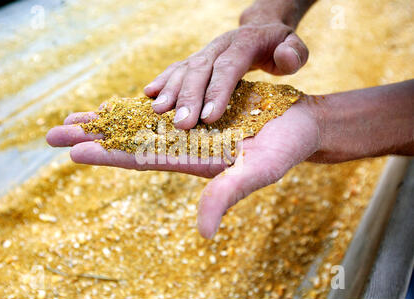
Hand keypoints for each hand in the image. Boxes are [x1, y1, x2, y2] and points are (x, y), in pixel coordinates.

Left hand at [46, 97, 319, 238]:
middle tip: (52, 132)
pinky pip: (159, 108)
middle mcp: (183, 146)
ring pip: (138, 124)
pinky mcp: (197, 110)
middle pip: (129, 142)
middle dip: (93, 137)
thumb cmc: (284, 149)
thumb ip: (228, 195)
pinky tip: (116, 104)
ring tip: (74, 116)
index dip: (108, 154)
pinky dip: (135, 105)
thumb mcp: (258, 172)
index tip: (74, 150)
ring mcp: (188, 129)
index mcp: (192, 161)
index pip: (141, 159)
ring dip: (106, 120)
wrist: (298, 124)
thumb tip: (203, 232)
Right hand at [144, 23, 308, 129]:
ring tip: (159, 111)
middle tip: (181, 124)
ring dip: (170, 90)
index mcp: (246, 43)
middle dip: (189, 96)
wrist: (261, 29)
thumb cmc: (279, 47)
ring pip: (185, 68)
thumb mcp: (294, 48)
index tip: (208, 117)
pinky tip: (149, 94)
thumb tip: (284, 57)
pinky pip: (176, 67)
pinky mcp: (196, 58)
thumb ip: (293, 54)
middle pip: (201, 68)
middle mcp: (221, 45)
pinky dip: (162, 80)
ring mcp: (206, 51)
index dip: (217, 90)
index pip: (229, 67)